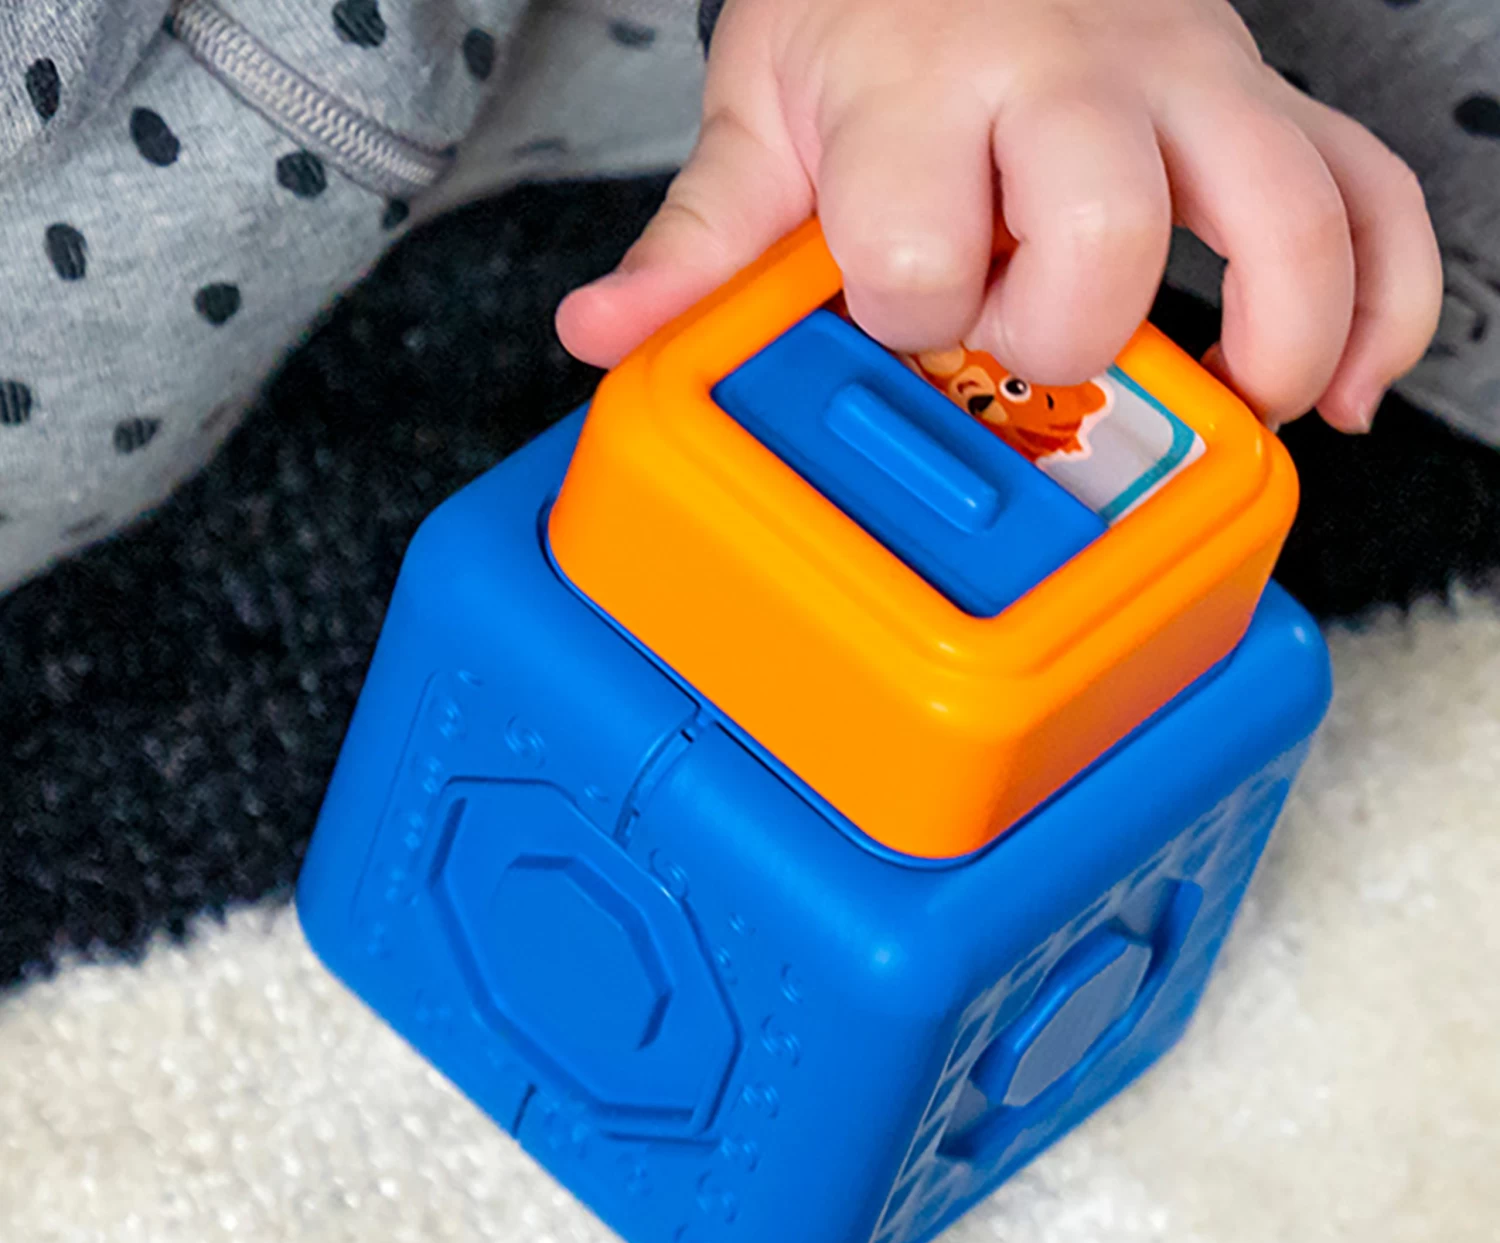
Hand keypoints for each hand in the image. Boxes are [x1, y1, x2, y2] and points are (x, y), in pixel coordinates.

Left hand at [556, 0, 1442, 432]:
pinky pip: (1371, 193)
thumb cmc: (864, 15)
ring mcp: (1187, 84)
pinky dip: (1386, 298)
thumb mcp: (761, 116)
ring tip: (1245, 418)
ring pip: (1283, 216)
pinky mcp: (1260, 102)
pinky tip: (1354, 385)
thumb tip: (601, 336)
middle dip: (1058, 337)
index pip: (922, 256)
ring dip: (1275, 340)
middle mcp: (1071, 76)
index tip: (894, 324)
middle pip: (1101, 244)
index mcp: (924, 91)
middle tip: (1022, 355)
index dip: (907, 323)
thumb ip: (697, 240)